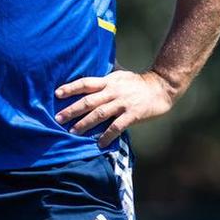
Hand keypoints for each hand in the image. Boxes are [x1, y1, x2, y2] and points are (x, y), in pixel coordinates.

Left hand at [54, 70, 175, 146]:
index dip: (70, 88)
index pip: (85, 83)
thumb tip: (87, 84)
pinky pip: (117, 127)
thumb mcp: (119, 76)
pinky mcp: (132, 114)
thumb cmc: (137, 82)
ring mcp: (122, 103)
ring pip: (99, 114)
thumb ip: (104, 81)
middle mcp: (113, 92)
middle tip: (58, 118)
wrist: (161, 87)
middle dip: (72, 110)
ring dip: (85, 124)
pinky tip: (99, 143)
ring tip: (73, 132)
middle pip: (88, 101)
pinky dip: (107, 136)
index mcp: (108, 82)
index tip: (57, 94)